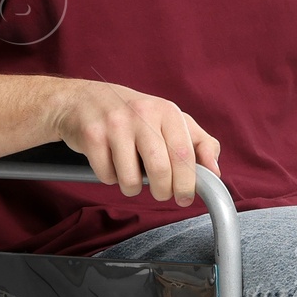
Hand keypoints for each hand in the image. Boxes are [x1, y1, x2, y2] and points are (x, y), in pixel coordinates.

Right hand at [53, 81, 221, 205]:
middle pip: (160, 170)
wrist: (82, 100)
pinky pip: (106, 176)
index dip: (187, 183)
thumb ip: (199, 143)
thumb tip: (215, 172)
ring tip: (131, 175)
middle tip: (160, 192)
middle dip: (163, 191)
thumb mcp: (169, 120)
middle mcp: (142, 113)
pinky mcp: (91, 135)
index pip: (185, 155)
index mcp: (167, 111)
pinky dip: (110, 178)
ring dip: (133, 187)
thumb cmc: (133, 115)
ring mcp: (115, 123)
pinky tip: (110, 163)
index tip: (185, 197)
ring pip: (131, 179)